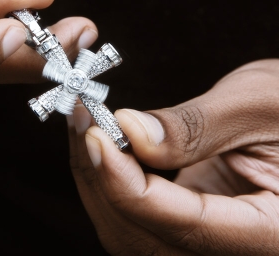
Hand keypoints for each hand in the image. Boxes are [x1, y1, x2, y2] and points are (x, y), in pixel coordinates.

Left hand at [68, 59, 278, 254]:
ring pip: (133, 231)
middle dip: (103, 182)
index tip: (97, 139)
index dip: (130, 185)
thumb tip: (130, 131)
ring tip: (87, 128)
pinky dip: (113, 178)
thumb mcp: (254, 105)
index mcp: (272, 235)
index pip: (187, 227)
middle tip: (85, 126)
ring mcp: (208, 237)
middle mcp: (236, 249)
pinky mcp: (189, 215)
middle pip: (146, 239)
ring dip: (100, 180)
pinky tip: (104, 144)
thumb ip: (193, 128)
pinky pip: (138, 211)